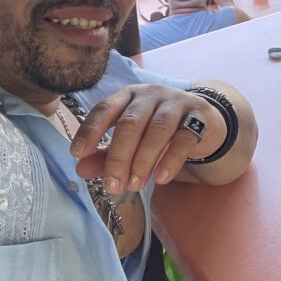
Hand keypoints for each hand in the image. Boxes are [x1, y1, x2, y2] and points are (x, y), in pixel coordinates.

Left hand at [69, 84, 217, 192]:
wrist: (203, 122)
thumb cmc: (158, 131)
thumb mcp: (130, 141)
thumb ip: (105, 154)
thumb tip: (80, 169)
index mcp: (128, 96)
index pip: (105, 108)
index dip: (90, 130)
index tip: (77, 154)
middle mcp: (151, 94)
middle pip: (131, 122)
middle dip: (119, 156)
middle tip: (113, 186)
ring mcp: (177, 102)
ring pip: (157, 129)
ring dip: (143, 160)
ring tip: (134, 186)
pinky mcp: (199, 116)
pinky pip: (184, 137)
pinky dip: (171, 159)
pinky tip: (161, 178)